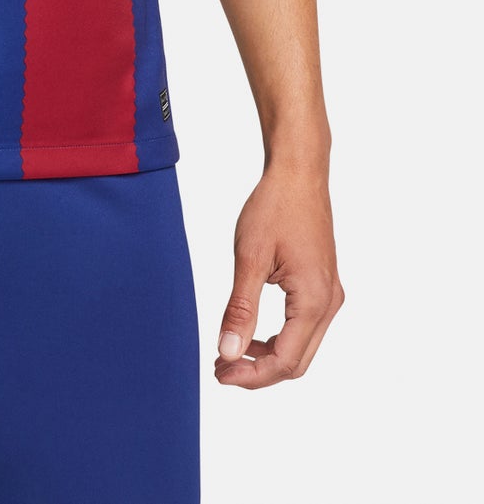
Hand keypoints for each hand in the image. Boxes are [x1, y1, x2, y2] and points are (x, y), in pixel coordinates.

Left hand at [215, 162, 343, 387]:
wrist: (298, 173)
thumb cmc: (275, 207)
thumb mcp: (250, 257)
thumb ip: (240, 308)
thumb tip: (228, 351)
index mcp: (314, 299)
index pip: (285, 360)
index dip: (251, 375)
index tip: (218, 373)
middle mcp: (329, 302)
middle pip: (297, 362)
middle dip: (259, 372)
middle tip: (220, 369)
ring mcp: (329, 294)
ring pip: (302, 347)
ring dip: (268, 357)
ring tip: (231, 353)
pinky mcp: (323, 285)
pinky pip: (304, 327)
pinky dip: (278, 338)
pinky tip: (252, 333)